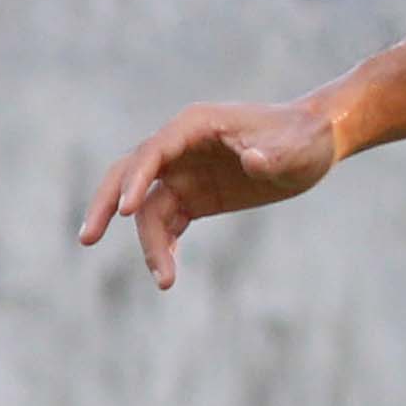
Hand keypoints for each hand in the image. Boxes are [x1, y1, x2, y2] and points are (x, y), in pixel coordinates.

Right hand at [80, 99, 342, 288]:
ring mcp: (184, 173)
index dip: (135, 180)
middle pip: (127, 175)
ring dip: (148, 242)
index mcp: (195, 125)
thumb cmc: (306, 137)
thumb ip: (274, 156)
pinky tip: (167, 273)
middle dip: (106, 205)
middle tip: (88, 239)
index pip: (152, 152)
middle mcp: (180, 147)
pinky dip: (162, 245)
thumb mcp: (298, 148)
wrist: (317, 142)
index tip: (126, 213)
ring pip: (147, 208)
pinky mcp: (194, 196)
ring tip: (165, 280)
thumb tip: (253, 161)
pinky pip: (167, 222)